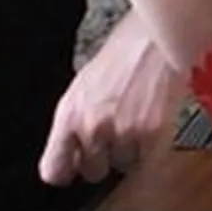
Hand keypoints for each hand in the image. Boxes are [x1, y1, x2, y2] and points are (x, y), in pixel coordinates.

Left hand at [37, 11, 189, 186]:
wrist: (158, 37)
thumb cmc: (125, 53)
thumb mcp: (84, 85)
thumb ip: (75, 122)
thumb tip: (71, 154)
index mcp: (69, 113)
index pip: (53, 170)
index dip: (65, 172)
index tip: (72, 171)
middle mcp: (92, 126)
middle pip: (92, 173)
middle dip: (104, 158)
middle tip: (116, 133)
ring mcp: (123, 132)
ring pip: (123, 166)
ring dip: (132, 151)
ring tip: (137, 119)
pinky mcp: (153, 134)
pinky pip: (148, 160)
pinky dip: (153, 146)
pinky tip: (152, 119)